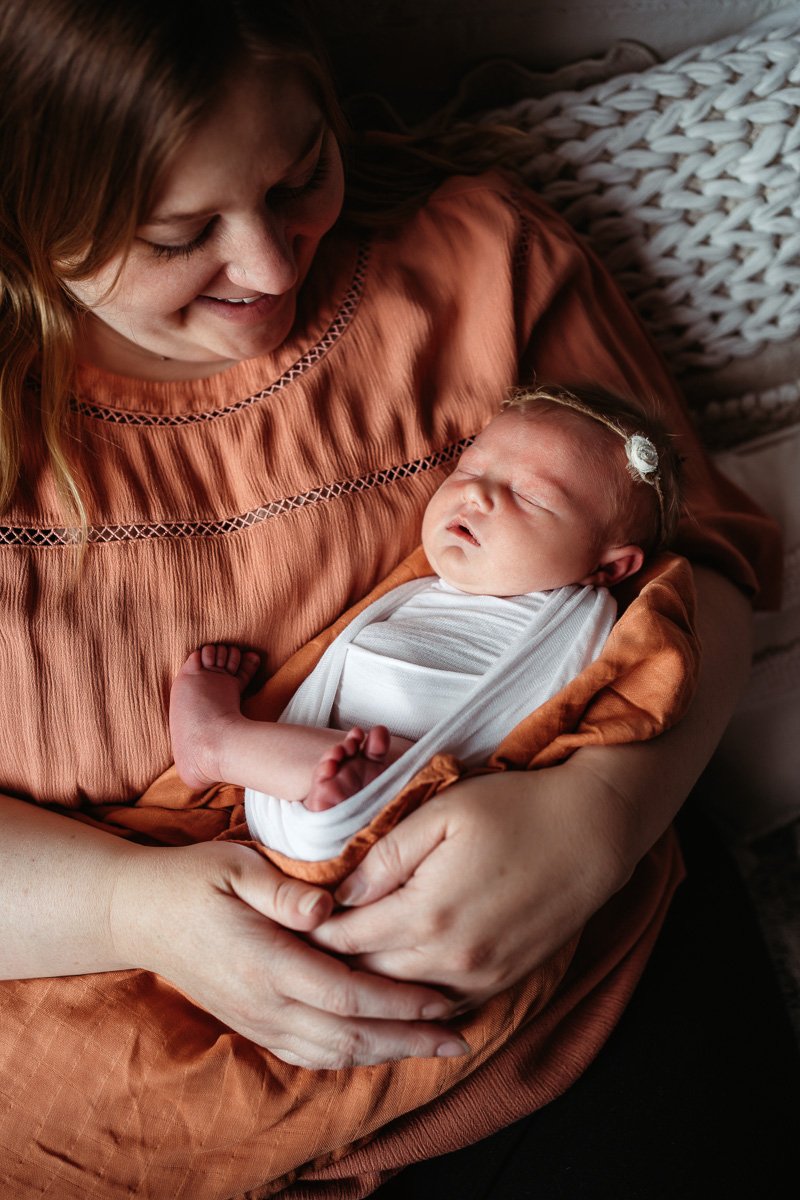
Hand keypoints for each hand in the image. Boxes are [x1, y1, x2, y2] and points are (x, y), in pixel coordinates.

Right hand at [109, 840, 464, 1067]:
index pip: (345, 995)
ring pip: (332, 1054)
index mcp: (264, 962)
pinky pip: (310, 1053)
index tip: (443, 1000)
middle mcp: (264, 1003)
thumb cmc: (192, 879)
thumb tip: (327, 906)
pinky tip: (382, 1047)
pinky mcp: (254, 1024)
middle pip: (348, 1038)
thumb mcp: (234, 864)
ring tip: (434, 1047)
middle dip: (408, 1041)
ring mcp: (257, 1020)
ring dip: (387, 1053)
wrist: (138, 914)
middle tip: (458, 1039)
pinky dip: (353, 1056)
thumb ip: (281, 888)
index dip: (398, 1003)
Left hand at [311, 762, 629, 1009]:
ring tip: (335, 969)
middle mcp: (451, 957)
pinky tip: (394, 981)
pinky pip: (442, 1004)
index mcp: (426, 912)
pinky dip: (412, 997)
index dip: (309, 934)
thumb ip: (385, 856)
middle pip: (367, 977)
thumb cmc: (515, 809)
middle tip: (298, 950)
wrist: (592, 833)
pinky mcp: (503, 982)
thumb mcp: (441, 812)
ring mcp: (480, 976)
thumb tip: (338, 894)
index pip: (344, 939)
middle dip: (330, 965)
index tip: (284, 926)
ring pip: (402, 999)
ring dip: (369, 986)